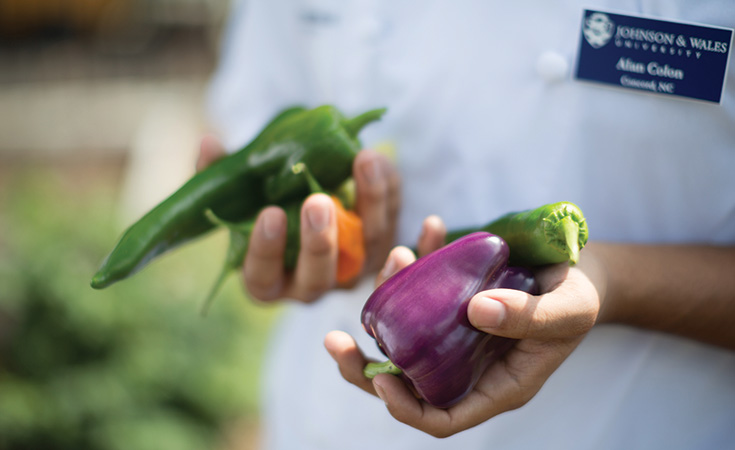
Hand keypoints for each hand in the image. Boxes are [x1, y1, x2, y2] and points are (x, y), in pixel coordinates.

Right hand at [196, 135, 400, 302]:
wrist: (307, 200)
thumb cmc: (264, 202)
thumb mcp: (238, 191)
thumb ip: (219, 173)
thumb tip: (208, 143)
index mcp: (268, 280)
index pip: (263, 277)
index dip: (266, 250)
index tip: (270, 214)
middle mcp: (310, 285)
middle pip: (318, 276)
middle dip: (320, 241)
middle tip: (317, 200)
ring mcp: (350, 272)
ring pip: (366, 251)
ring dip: (368, 205)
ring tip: (362, 160)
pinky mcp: (381, 250)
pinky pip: (391, 224)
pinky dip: (388, 192)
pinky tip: (378, 161)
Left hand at [325, 216, 606, 436]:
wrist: (578, 271)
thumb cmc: (579, 298)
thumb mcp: (569, 309)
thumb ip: (529, 316)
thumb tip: (475, 310)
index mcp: (495, 385)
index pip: (442, 416)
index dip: (406, 407)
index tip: (381, 376)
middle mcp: (466, 365)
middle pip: (405, 382)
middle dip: (364, 366)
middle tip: (332, 341)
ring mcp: (454, 333)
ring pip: (404, 333)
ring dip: (389, 298)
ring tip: (396, 257)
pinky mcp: (450, 299)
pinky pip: (424, 287)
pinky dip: (420, 259)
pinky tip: (428, 227)